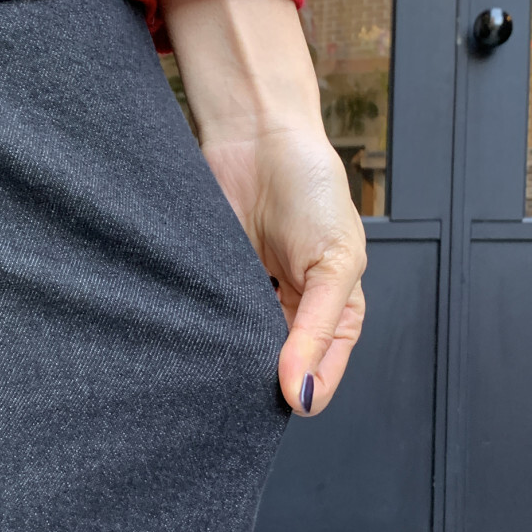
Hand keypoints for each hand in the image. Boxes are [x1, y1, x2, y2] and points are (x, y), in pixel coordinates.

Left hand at [151, 0, 366, 415]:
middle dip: (259, 379)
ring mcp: (246, 303)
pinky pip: (201, 321)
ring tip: (219, 354)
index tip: (284, 396)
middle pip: (272, 371)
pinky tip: (196, 329)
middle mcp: (288, 315)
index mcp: (332, 316)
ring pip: (234, 352)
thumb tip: (305, 393)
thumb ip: (320, 330)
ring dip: (225, 356)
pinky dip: (197, 329)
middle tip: (243, 381)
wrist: (257, 135)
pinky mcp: (210, 287)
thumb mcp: (335, 263)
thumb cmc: (311, 188)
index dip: (302, 390)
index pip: (319, 376)